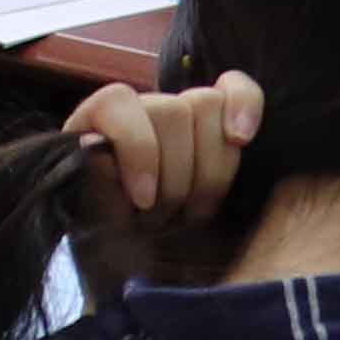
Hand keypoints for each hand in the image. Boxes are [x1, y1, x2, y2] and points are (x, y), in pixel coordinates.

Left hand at [68, 68, 264, 217]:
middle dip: (176, 178)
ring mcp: (183, 110)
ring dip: (208, 172)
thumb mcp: (94, 216)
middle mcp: (142, 107)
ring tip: (189, 214)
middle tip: (161, 220)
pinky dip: (246, 106)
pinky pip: (240, 89)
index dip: (138, 149)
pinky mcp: (221, 124)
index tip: (142, 199)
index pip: (118, 101)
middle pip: (172, 110)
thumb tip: (100, 150)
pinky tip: (241, 138)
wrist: (137, 251)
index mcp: (99, 122)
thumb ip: (94, 184)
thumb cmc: (111, 232)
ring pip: (207, 105)